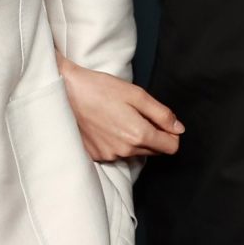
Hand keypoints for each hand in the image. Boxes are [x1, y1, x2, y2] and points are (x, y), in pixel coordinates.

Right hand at [58, 54, 182, 159]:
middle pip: (154, 151)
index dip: (172, 134)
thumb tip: (179, 129)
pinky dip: (117, 142)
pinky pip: (117, 153)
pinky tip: (107, 125)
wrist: (65, 92)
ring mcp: (109, 155)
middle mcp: (125, 151)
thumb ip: (161, 114)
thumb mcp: (137, 94)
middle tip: (139, 114)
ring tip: (119, 117)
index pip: (171, 148)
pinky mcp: (96, 156)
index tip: (163, 121)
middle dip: (154, 135)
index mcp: (138, 135)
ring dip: (135, 139)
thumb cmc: (100, 88)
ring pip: (135, 152)